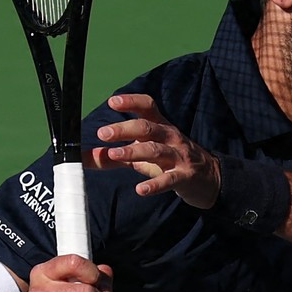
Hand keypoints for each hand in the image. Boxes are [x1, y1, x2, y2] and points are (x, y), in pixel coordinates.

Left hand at [94, 92, 221, 209]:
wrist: (209, 178)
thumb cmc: (170, 162)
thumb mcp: (143, 155)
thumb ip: (113, 156)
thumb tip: (82, 157)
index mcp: (160, 126)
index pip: (147, 107)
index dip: (131, 102)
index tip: (112, 102)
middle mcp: (170, 137)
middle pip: (147, 128)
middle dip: (125, 129)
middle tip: (103, 133)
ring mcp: (179, 157)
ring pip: (156, 151)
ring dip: (135, 152)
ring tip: (115, 155)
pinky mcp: (185, 177)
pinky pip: (170, 179)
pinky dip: (155, 184)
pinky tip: (141, 189)